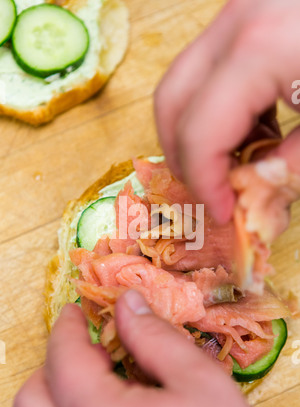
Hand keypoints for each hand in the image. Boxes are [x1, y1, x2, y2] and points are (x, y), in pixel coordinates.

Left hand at [14, 290, 275, 406]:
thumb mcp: (200, 383)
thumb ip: (156, 338)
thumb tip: (128, 305)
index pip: (63, 358)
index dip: (68, 327)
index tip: (78, 312)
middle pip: (34, 399)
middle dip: (57, 363)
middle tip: (94, 348)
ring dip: (60, 394)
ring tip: (104, 381)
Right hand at [155, 0, 299, 223]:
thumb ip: (297, 162)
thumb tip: (258, 193)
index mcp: (262, 50)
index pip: (200, 131)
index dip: (205, 183)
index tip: (224, 212)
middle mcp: (236, 24)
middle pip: (171, 103)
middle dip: (184, 158)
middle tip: (213, 190)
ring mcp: (238, 12)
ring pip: (183, 84)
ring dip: (197, 133)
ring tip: (236, 161)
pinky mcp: (248, 14)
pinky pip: (207, 70)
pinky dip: (216, 109)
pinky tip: (254, 128)